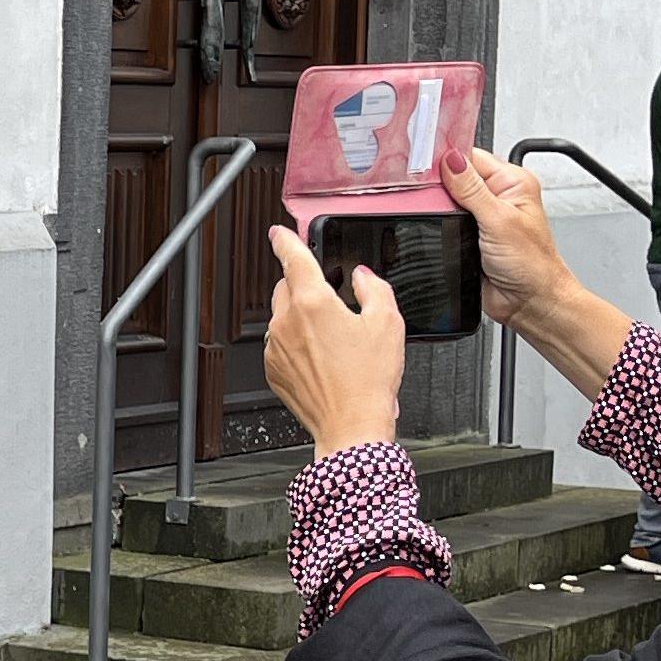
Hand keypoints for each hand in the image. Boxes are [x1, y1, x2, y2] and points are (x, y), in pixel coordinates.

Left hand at [265, 226, 403, 455]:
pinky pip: (280, 345)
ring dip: (300, 317)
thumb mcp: (388, 324)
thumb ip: (374, 289)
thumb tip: (363, 279)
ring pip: (282, 316)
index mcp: (312, 302)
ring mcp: (275, 348)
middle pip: (286, 286)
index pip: (292, 257)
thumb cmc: (367, 382)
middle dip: (304, 286)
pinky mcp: (273, 370)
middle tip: (331, 302)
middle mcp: (286, 322)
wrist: (351, 427)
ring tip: (332, 340)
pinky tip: (322, 360)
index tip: (280, 233)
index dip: (286, 239)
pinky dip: (295, 344)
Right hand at [439, 147, 576, 326]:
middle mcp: (497, 197)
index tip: (427, 162)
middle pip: (456, 177)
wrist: (530, 303)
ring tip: (438, 217)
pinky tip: (437, 230)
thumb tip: (451, 160)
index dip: (449, 158)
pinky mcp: (468, 237)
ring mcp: (481, 217)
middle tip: (432, 196)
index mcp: (512, 182)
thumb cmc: (533, 265)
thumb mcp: (500, 220)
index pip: (472, 156)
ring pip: (446, 201)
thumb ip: (472, 189)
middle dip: (440, 186)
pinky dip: (437, 227)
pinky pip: (444, 224)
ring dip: (438, 209)